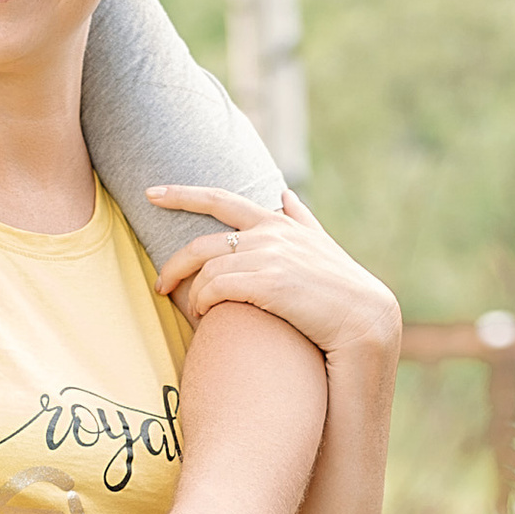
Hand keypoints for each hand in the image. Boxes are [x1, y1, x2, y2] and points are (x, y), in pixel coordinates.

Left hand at [149, 186, 402, 362]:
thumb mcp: (321, 245)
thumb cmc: (340, 289)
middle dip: (173, 264)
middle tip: (159, 285)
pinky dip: (204, 303)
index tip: (150, 193)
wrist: (364, 320)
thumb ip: (301, 219)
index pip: (220, 199)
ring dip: (193, 295)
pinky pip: (217, 289)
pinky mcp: (269, 283)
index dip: (182, 194)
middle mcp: (270, 234)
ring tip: (193, 313)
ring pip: (208, 271)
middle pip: (202, 243)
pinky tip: (205, 317)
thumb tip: (286, 194)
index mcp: (277, 223)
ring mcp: (270, 257)